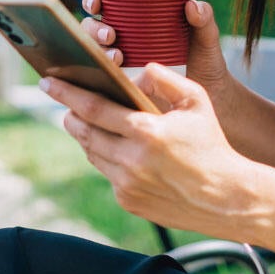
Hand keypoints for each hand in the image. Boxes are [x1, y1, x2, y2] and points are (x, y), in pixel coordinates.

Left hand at [42, 64, 255, 235]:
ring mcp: (128, 185)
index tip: (47, 82)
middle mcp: (132, 161)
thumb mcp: (196, 100)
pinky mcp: (129, 201)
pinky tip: (111, 145)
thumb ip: (164, 78)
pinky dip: (105, 156)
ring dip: (85, 134)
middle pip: (84, 132)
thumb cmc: (212, 143)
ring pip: (92, 153)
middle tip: (62, 98)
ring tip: (83, 119)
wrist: (227, 198)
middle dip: (69, 113)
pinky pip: (107, 172)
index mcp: (146, 131)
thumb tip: (135, 71)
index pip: (93, 108)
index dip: (67, 93)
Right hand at [80, 0, 232, 100]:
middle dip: (94, 29)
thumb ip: (203, 20)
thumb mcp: (206, 39)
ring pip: (94, 52)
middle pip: (93, 27)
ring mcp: (122, 63)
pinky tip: (109, 79)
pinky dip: (100, 78)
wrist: (211, 99)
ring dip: (98, 52)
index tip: (98, 3)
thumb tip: (192, 6)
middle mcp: (125, 39)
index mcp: (137, 19)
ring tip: (117, 57)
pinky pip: (102, 81)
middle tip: (110, 35)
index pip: (107, 3)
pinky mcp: (122, 86)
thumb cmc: (205, 61)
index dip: (94, 0)